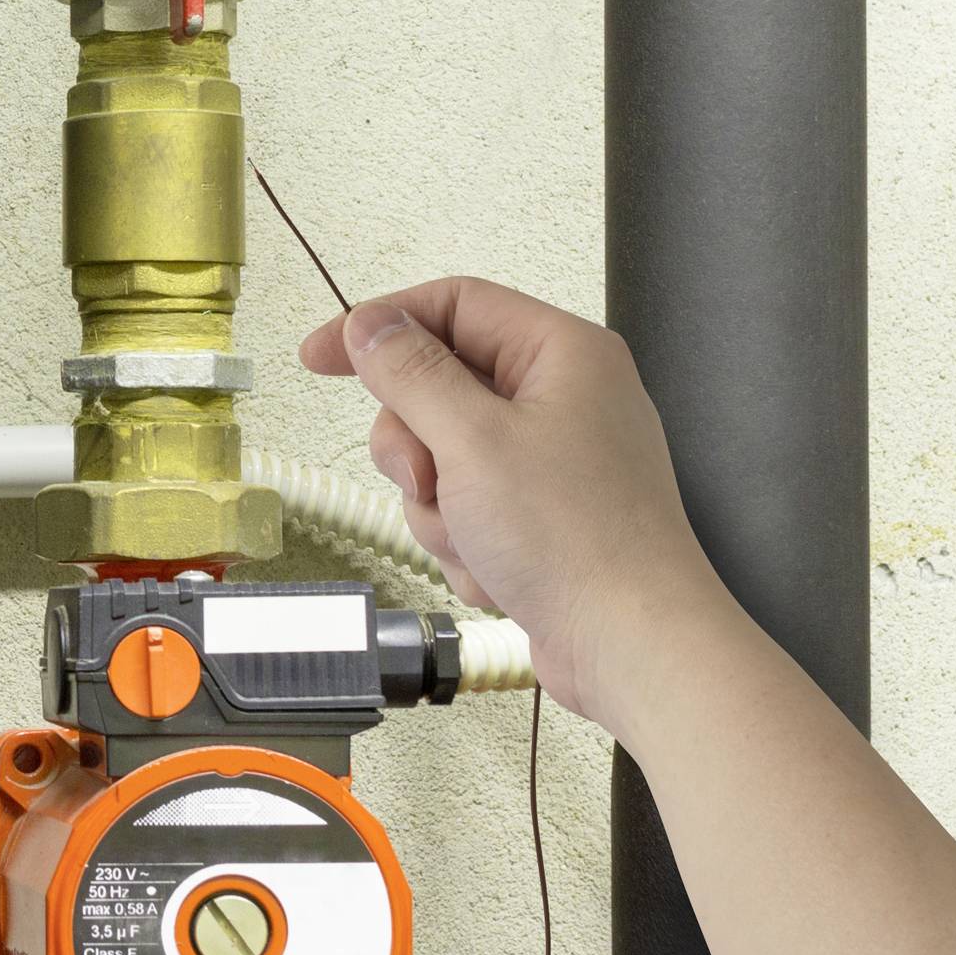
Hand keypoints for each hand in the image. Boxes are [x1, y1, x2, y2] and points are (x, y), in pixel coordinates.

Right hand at [298, 278, 727, 732]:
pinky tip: (495, 570)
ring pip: (443, 454)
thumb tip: (370, 326)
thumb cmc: (578, 541)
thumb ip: (410, 372)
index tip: (320, 357)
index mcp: (562, 353)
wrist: (634, 649)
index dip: (380, 326)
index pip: (451, 305)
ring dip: (437, 505)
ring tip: (474, 539)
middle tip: (427, 481)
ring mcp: (554, 458)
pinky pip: (467, 505)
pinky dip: (464, 540)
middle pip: (437, 386)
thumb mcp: (471, 440)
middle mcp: (563, 396)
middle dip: (416, 447)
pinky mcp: (543, 513)